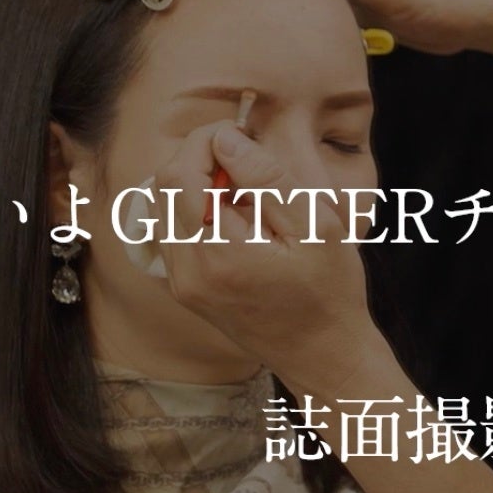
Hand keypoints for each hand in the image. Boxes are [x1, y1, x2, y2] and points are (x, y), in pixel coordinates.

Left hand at [154, 120, 396, 398]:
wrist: (323, 356)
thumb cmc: (331, 293)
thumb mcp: (316, 226)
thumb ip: (268, 180)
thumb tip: (226, 140)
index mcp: (219, 253)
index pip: (179, 173)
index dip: (205, 141)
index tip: (242, 136)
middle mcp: (188, 271)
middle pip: (162, 186)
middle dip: (198, 159)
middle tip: (246, 163)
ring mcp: (182, 283)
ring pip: (163, 208)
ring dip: (196, 185)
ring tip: (246, 196)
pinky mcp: (186, 290)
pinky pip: (173, 233)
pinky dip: (196, 211)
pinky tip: (237, 221)